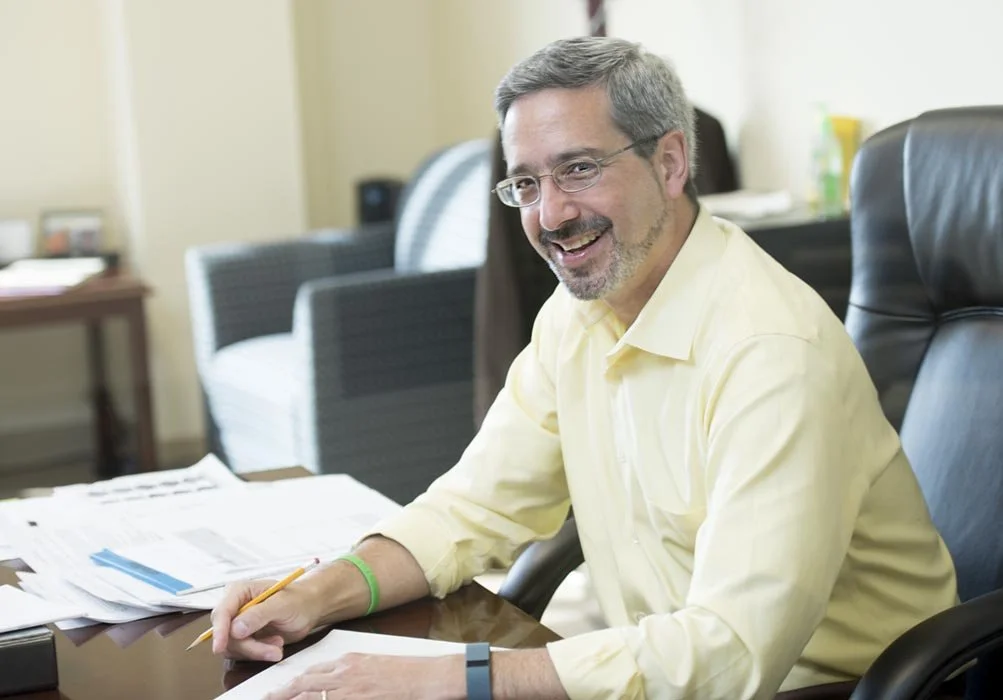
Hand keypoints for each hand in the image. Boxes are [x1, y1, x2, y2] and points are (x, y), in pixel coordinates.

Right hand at [210, 578, 318, 660]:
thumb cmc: (297, 600)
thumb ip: (258, 615)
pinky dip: (259, 653)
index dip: (219, 631)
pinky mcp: (243, 638)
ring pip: (234, 647)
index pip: (221, 612)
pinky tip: (275, 644)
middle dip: (249, 645)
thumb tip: (235, 629)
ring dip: (257, 650)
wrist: (308, 609)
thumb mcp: (282, 604)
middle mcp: (234, 607)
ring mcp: (237, 624)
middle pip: (226, 634)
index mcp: (239, 591)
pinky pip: (242, 653)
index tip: (220, 647)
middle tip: (274, 649)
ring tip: (278, 643)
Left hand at [263, 653, 464, 699]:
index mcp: (348, 661)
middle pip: (305, 684)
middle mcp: (345, 673)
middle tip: (265, 699)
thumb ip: (350, 673)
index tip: (278, 691)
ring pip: (311, 696)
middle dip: (282, 694)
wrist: (427, 676)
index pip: (312, 672)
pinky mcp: (358, 698)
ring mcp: (350, 688)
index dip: (291, 684)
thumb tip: (331, 685)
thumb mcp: (372, 666)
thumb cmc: (404, 672)